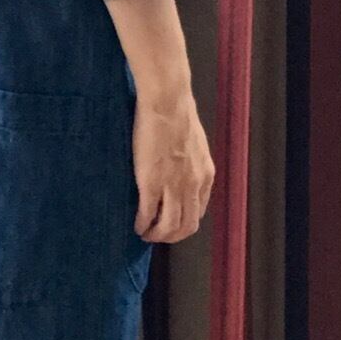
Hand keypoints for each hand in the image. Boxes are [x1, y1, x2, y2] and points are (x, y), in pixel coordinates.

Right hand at [131, 88, 213, 242]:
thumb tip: (181, 168)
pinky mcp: (151, 183)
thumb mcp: (195, 143)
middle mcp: (193, 185)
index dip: (183, 224)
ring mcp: (172, 186)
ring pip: (169, 226)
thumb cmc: (177, 115)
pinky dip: (142, 225)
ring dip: (156, 235)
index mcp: (205, 175)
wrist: (167, 103)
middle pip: (186, 225)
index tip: (169, 224)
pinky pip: (148, 214)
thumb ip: (192, 162)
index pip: (197, 212)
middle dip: (170, 236)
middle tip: (156, 235)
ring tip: (144, 234)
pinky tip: (135, 226)